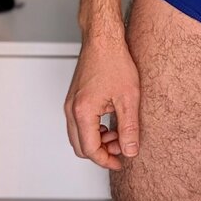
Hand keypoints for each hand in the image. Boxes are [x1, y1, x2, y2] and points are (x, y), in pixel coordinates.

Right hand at [64, 36, 140, 170]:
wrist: (103, 39)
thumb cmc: (114, 61)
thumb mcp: (128, 98)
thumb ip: (129, 128)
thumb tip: (130, 151)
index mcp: (83, 112)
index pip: (90, 150)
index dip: (106, 161)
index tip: (121, 162)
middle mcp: (71, 110)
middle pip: (80, 146)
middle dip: (101, 152)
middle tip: (121, 148)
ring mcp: (70, 104)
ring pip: (78, 136)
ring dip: (97, 140)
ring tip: (119, 133)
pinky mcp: (74, 98)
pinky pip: (79, 123)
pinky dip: (93, 130)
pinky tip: (110, 123)